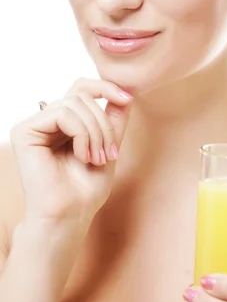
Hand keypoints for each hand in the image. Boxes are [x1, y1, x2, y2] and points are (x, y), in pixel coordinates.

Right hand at [10, 78, 133, 227]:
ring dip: (95, 132)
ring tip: (96, 158)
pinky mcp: (24, 131)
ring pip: (75, 103)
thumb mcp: (109, 144)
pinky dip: (81, 134)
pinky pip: (63, 114)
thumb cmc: (86, 187)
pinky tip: (81, 156)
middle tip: (108, 153)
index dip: (106, 87)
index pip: (83, 88)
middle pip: (82, 94)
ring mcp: (34, 125)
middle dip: (103, 122)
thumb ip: (114, 116)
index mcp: (64, 122)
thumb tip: (126, 88)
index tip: (128, 98)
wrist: (70, 214)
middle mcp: (47, 120)